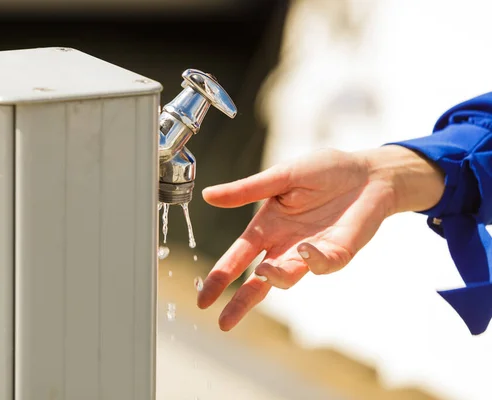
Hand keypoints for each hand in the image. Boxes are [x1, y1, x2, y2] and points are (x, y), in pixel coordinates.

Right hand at [197, 146, 444, 330]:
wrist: (368, 173)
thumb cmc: (324, 170)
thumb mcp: (281, 176)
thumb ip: (248, 190)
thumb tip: (208, 195)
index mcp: (267, 226)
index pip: (238, 256)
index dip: (220, 277)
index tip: (204, 299)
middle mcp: (285, 245)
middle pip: (258, 281)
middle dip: (241, 302)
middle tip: (223, 323)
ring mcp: (311, 252)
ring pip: (287, 278)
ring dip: (275, 278)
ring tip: (265, 272)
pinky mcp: (338, 253)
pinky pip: (323, 265)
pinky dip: (314, 261)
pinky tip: (307, 249)